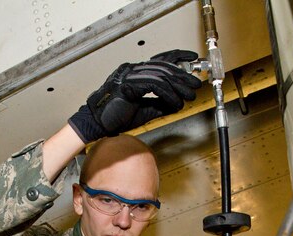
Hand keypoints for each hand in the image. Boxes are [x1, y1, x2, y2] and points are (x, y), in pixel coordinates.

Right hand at [68, 49, 200, 142]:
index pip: (159, 59)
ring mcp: (129, 75)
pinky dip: (168, 95)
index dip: (177, 56)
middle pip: (163, 66)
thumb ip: (160, 105)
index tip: (191, 59)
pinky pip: (154, 85)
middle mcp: (132, 69)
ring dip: (178, 86)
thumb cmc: (115, 116)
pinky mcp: (128, 84)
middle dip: (182, 76)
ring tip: (188, 96)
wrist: (97, 122)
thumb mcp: (144, 110)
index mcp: (135, 71)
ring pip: (161, 75)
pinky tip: (175, 102)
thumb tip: (177, 103)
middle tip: (195, 84)